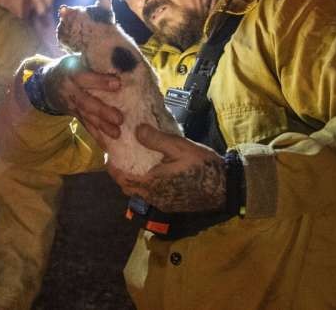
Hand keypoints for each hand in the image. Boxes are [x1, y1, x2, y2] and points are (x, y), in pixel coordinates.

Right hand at [41, 55, 122, 147]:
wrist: (46, 84)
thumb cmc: (69, 67)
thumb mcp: (76, 59)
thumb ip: (93, 61)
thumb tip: (120, 58)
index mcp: (71, 72)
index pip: (85, 77)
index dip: (100, 81)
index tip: (118, 84)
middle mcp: (70, 91)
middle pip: (86, 102)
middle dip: (102, 111)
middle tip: (119, 118)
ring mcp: (71, 106)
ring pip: (87, 117)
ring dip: (102, 127)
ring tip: (117, 134)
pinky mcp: (74, 116)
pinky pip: (85, 126)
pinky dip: (96, 136)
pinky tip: (107, 146)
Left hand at [110, 124, 226, 211]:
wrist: (226, 188)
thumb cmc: (202, 166)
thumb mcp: (179, 147)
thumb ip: (156, 139)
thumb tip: (136, 130)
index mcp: (152, 183)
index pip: (122, 179)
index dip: (112, 167)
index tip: (109, 154)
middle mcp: (154, 197)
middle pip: (128, 188)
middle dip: (121, 174)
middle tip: (121, 158)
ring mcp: (163, 203)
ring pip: (140, 193)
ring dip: (134, 180)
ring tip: (136, 162)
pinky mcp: (172, 205)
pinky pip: (152, 196)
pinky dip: (146, 185)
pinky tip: (154, 172)